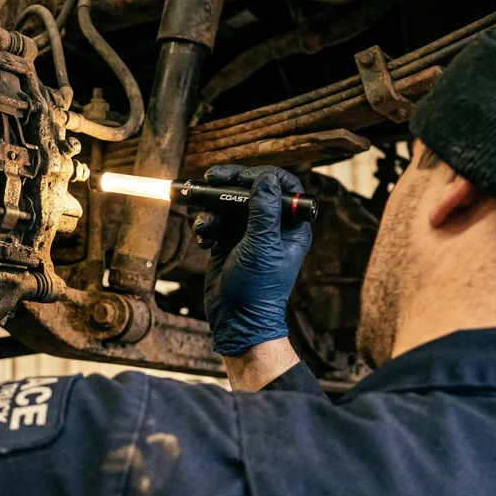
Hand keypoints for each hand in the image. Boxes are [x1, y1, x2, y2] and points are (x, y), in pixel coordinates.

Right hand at [192, 165, 311, 356]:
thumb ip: (264, 211)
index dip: (262, 176)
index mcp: (290, 226)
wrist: (236, 320)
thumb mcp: (262, 247)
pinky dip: (206, 226)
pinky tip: (204, 241)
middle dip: (229, 185)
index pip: (283, 185)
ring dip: (213, 210)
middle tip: (210, 178)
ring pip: (229, 205)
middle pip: (251, 190)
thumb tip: (266, 179)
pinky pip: (215, 221)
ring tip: (206, 226)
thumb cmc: (257, 289)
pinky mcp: (228, 242)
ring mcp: (249, 234)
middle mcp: (271, 226)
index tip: (240, 177)